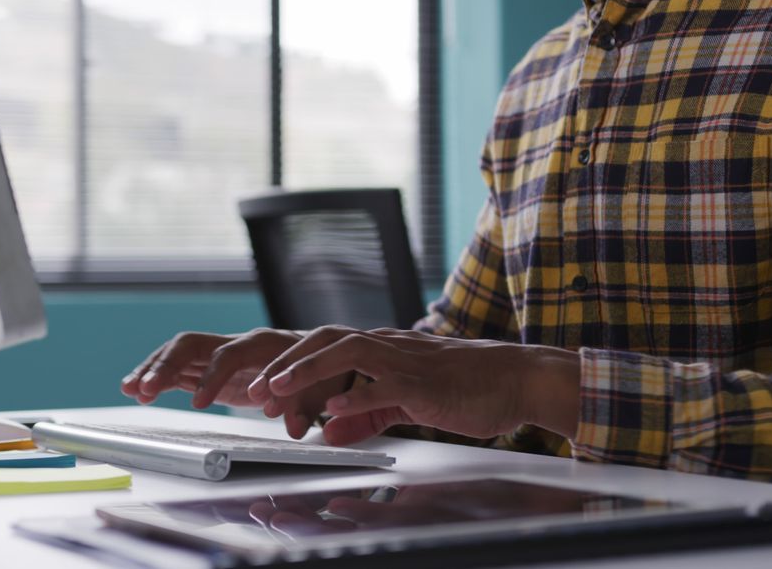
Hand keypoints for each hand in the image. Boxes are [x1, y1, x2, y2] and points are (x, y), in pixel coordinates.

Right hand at [120, 328, 354, 436]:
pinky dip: (156, 377)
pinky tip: (135, 389)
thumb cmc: (320, 372)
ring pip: (179, 353)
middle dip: (167, 365)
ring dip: (153, 369)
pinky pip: (178, 367)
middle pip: (193, 344)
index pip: (231, 354)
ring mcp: (220, 353)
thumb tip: (290, 427)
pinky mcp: (210, 367)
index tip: (201, 402)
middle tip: (145, 388)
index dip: (214, 377)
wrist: (320, 358)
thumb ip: (303, 407)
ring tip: (129, 388)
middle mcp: (237, 342)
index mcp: (264, 345)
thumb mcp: (319, 390)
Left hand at [246, 326, 580, 445]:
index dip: (288, 364)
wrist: (516, 380)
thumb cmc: (464, 387)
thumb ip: (366, 415)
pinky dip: (357, 395)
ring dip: (308, 371)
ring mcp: (406, 361)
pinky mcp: (426, 382)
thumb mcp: (403, 403)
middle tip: (255, 390)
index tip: (258, 388)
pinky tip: (333, 408)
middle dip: (285, 364)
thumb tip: (330, 432)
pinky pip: (386, 385)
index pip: (324, 345)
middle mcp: (388, 346)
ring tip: (279, 390)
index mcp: (381, 348)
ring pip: (348, 352)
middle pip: (326, 340)